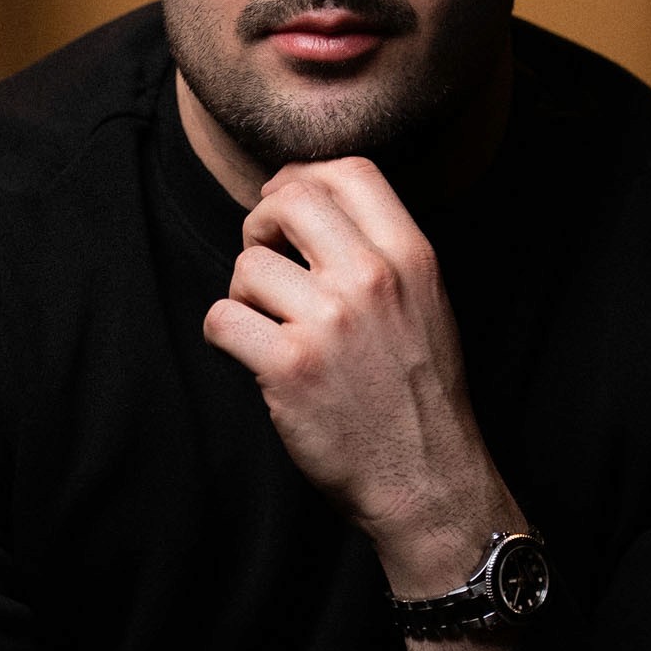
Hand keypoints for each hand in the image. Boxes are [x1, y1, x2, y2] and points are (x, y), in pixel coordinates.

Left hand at [203, 156, 518, 586]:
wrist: (427, 479)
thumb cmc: (419, 394)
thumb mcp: (427, 304)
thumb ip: (382, 253)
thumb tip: (313, 204)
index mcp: (411, 257)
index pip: (349, 171)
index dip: (303, 178)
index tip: (284, 206)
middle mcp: (371, 279)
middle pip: (289, 199)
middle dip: (260, 222)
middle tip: (262, 257)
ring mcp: (328, 322)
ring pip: (247, 265)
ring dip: (243, 293)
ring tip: (266, 324)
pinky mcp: (289, 367)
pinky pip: (222, 318)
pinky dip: (224, 333)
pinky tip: (249, 353)